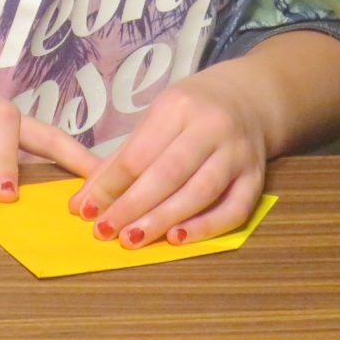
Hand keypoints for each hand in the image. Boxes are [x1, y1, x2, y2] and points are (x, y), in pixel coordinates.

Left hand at [66, 68, 273, 247]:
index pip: (138, 154)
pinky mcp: (257, 178)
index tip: (86, 211)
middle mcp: (211, 128)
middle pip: (168, 174)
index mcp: (178, 107)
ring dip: (163, 220)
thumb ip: (119, 161)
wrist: (248, 100)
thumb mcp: (153, 121)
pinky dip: (206, 227)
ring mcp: (238, 154)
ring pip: (200, 193)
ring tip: (133, 239)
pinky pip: (234, 210)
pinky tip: (177, 239)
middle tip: (105, 231)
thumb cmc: (190, 113)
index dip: (110, 186)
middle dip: (132, 207)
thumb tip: (83, 203)